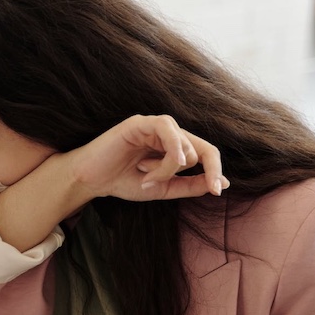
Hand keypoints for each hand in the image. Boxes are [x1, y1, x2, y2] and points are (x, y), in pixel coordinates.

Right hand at [64, 115, 228, 202]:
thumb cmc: (122, 181)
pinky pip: (168, 131)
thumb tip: (223, 183)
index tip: (216, 192)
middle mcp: (168, 133)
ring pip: (183, 145)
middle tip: (165, 183)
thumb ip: (190, 185)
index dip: (215, 171)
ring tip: (143, 173)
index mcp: (174, 146)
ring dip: (167, 168)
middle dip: (187, 172)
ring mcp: (154, 125)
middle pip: (199, 149)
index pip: (206, 153)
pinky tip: (150, 165)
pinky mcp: (140, 122)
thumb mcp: (163, 189)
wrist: (91, 181)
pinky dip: (168, 151)